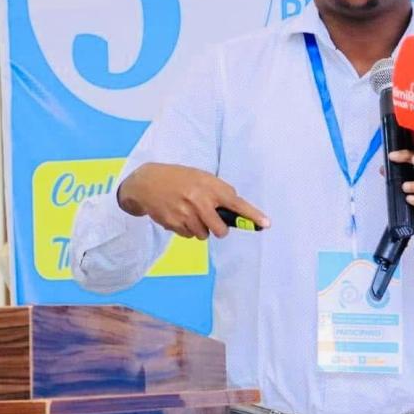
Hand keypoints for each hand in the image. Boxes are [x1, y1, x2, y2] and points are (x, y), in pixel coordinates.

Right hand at [117, 163, 269, 239]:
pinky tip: (179, 216)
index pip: (236, 203)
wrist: (148, 182)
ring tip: (189, 213)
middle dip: (219, 229)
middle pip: (220, 230)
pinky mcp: (173, 223)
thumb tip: (236, 212)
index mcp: (209, 187)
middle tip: (211, 220)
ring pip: (203, 235)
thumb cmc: (180, 178)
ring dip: (200, 229)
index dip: (252, 215)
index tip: (266, 224)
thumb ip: (219, 192)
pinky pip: (188, 236)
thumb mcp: (201, 177)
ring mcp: (185, 214)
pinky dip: (186, 229)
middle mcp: (199, 201)